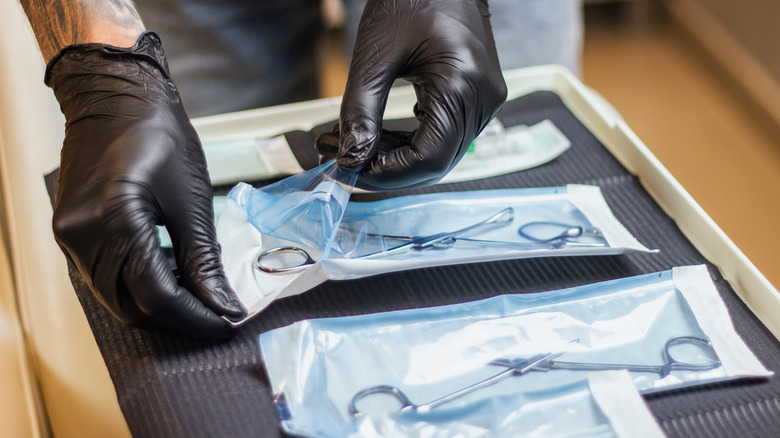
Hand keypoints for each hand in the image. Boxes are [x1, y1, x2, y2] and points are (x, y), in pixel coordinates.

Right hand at [46, 32, 244, 338]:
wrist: (116, 97)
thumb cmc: (156, 134)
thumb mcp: (191, 199)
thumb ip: (204, 260)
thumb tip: (224, 305)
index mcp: (116, 221)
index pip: (157, 296)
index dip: (196, 318)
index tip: (226, 324)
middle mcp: (83, 236)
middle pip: (132, 307)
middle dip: (178, 318)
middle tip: (216, 314)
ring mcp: (71, 237)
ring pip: (115, 299)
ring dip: (157, 306)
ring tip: (197, 297)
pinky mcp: (71, 234)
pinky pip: (103, 278)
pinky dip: (137, 287)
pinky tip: (168, 277)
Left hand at [323, 0, 506, 189]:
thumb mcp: (376, 54)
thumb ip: (361, 110)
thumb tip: (350, 158)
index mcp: (464, 85)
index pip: (430, 158)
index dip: (388, 174)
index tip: (350, 170)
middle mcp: (484, 100)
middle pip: (437, 163)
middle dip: (388, 169)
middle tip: (346, 161)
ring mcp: (485, 101)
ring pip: (440, 154)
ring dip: (396, 158)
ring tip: (355, 146)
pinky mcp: (476, 99)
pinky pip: (444, 137)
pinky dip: (410, 144)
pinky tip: (380, 136)